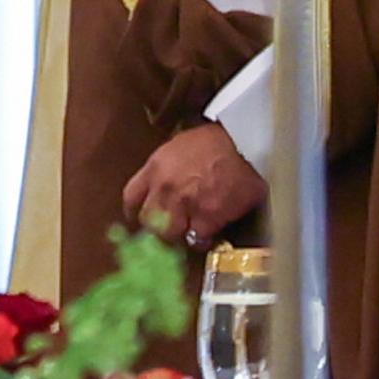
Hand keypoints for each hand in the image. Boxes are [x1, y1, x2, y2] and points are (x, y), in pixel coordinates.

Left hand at [123, 121, 266, 248]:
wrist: (247, 142)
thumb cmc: (218, 140)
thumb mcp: (181, 145)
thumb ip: (168, 168)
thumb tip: (164, 185)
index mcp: (156, 167)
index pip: (132, 198)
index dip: (134, 213)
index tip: (139, 220)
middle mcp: (165, 188)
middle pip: (148, 221)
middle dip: (157, 227)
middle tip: (168, 229)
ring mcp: (185, 204)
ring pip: (170, 234)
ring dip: (179, 235)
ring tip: (190, 233)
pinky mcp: (208, 217)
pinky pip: (198, 238)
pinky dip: (203, 239)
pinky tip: (210, 234)